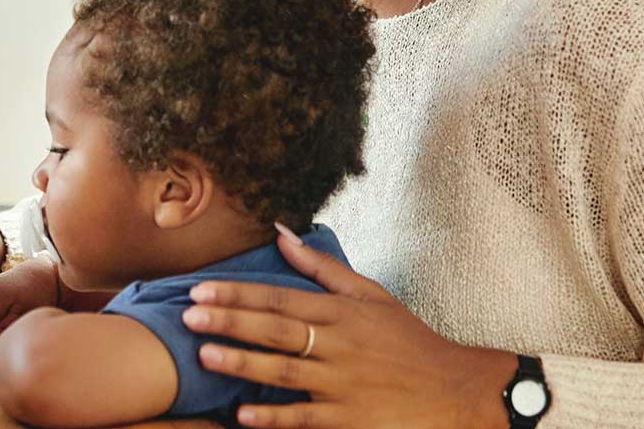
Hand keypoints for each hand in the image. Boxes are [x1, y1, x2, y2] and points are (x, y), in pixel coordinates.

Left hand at [181, 227, 521, 428]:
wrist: (454, 391)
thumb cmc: (408, 341)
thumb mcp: (372, 297)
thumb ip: (323, 269)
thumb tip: (281, 233)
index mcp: (344, 312)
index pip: (281, 297)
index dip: (238, 293)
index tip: (200, 289)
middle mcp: (341, 344)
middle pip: (277, 330)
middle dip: (230, 321)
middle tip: (188, 316)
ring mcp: (345, 383)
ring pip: (285, 372)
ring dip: (242, 364)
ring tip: (205, 356)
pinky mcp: (351, 418)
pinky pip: (306, 417)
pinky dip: (275, 417)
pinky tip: (243, 415)